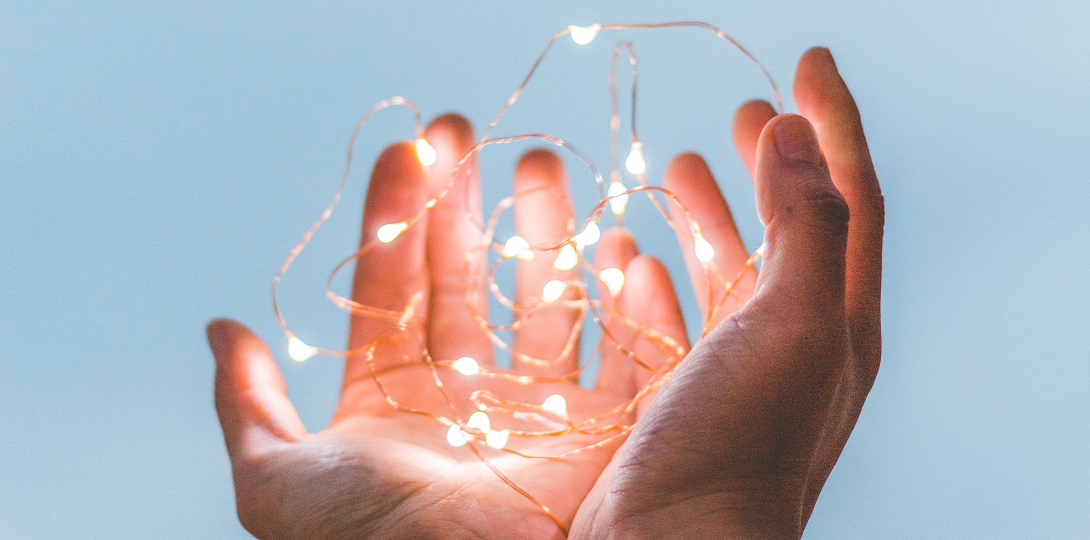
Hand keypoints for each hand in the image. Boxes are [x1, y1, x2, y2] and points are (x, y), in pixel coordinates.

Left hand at [209, 114, 678, 538]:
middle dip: (463, 203)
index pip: (392, 285)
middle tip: (465, 134)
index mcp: (392, 398)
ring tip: (539, 165)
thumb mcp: (278, 480)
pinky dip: (623, 300)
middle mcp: (464, 396)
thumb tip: (222, 330)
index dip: (397, 215)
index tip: (409, 149)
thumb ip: (250, 405)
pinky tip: (615, 247)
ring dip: (541, 232)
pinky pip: (619, 352)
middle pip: (464, 277)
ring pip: (540, 300)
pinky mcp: (600, 430)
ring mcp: (533, 410)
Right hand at [570, 48, 883, 538]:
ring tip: (677, 165)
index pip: (849, 197)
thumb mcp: (794, 326)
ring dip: (710, 213)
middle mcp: (795, 347)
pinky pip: (675, 319)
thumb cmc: (736, 448)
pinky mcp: (680, 402)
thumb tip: (797, 131)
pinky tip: (631, 258)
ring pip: (728, 273)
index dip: (833, 122)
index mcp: (836, 320)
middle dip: (771, 163)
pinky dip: (657, 277)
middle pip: (790, 231)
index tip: (807, 58)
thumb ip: (807, 224)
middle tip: (744, 109)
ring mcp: (735, 376)